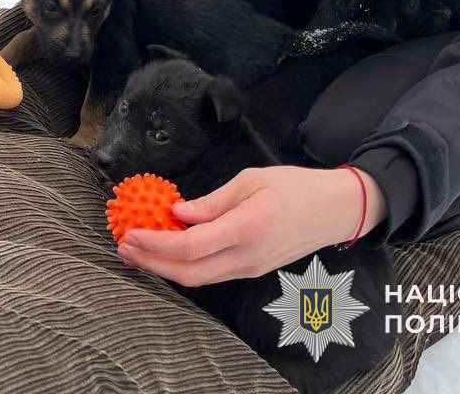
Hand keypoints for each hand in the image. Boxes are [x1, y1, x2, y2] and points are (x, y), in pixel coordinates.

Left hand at [116, 165, 386, 285]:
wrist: (336, 211)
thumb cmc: (296, 187)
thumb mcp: (252, 180)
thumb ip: (212, 202)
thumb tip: (177, 213)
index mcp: (247, 229)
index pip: (191, 245)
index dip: (157, 242)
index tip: (131, 232)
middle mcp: (247, 256)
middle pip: (189, 273)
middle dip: (152, 263)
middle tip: (124, 247)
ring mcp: (251, 268)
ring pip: (199, 279)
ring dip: (165, 267)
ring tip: (138, 251)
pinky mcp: (252, 269)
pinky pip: (212, 274)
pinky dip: (185, 266)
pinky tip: (169, 251)